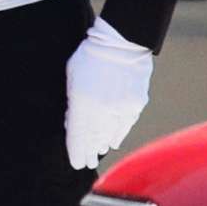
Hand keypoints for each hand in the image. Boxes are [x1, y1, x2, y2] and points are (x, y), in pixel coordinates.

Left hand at [65, 17, 153, 170]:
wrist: (122, 42)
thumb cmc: (90, 57)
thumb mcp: (72, 77)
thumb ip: (73, 103)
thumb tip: (73, 124)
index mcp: (82, 102)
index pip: (78, 136)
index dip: (76, 152)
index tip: (76, 163)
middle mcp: (102, 109)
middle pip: (94, 139)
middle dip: (89, 153)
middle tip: (87, 163)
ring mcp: (121, 108)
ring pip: (110, 135)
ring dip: (103, 145)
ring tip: (98, 152)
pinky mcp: (135, 104)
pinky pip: (124, 126)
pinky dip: (117, 134)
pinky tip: (113, 141)